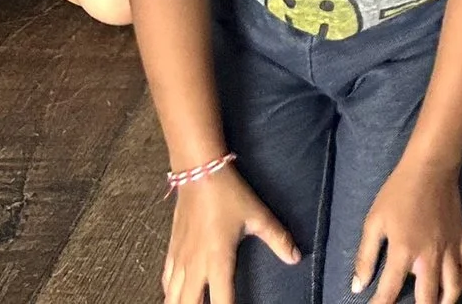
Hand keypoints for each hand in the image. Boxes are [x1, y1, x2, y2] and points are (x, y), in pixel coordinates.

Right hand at [164, 167, 298, 303]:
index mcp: (218, 260)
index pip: (221, 302)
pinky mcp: (171, 250)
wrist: (199, 171)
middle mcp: (195, 265)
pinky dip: (170, 293)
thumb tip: (295, 258)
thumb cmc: (229, 194)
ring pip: (171, 297)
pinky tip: (176, 296)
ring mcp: (180, 259)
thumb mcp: (257, 215)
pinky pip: (166, 281)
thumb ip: (278, 238)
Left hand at [352, 157, 461, 303]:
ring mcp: (449, 248)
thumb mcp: (374, 221)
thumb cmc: (398, 192)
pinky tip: (457, 284)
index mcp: (404, 251)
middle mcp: (429, 256)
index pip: (390, 291)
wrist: (430, 168)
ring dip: (444, 301)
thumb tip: (358, 286)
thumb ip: (365, 256)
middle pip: (428, 298)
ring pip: (454, 287)